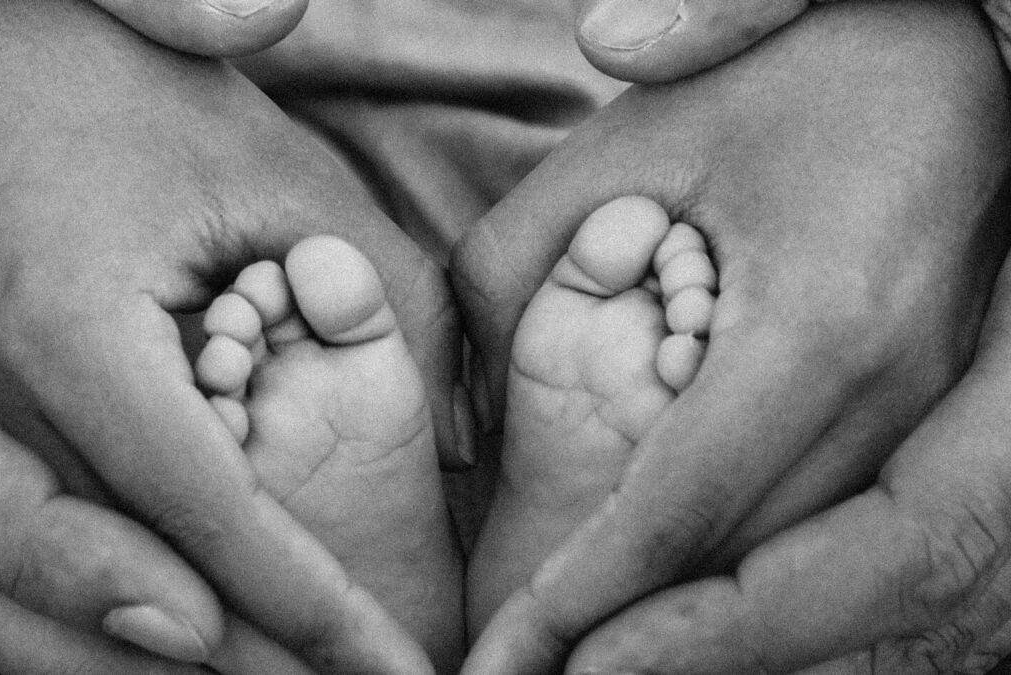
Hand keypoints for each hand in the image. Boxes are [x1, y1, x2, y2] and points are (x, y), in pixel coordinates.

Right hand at [0, 0, 463, 670]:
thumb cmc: (140, 94)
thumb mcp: (273, 176)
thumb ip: (367, 291)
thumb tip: (449, 433)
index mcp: (73, 331)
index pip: (203, 508)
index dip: (300, 604)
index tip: (386, 666)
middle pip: (110, 583)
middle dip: (236, 665)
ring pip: (39, 594)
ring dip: (148, 660)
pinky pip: (6, 550)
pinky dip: (89, 609)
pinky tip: (180, 637)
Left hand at [452, 0, 1010, 670]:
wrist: (958, 51)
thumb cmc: (798, 73)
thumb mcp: (645, 138)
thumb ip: (524, 238)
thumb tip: (451, 398)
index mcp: (821, 318)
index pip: (687, 508)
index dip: (592, 598)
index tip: (514, 651)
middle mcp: (902, 385)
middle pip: (772, 576)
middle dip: (661, 656)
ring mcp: (945, 405)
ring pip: (831, 579)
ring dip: (722, 638)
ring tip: (605, 663)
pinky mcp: (949, 407)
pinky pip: (863, 536)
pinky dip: (778, 588)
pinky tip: (697, 602)